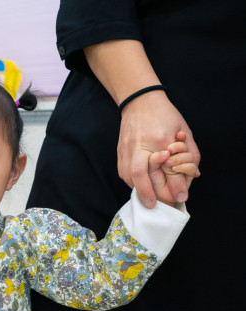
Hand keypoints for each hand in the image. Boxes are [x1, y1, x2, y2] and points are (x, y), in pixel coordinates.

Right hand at [118, 91, 200, 207]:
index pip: (167, 169)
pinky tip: (140, 187)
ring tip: (149, 200)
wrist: (140, 101)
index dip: (174, 186)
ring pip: (129, 177)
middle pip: (141, 176)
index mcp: (161, 140)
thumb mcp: (184, 131)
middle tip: (156, 206)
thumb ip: (190, 154)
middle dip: (149, 194)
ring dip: (139, 191)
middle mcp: (141, 146)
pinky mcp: (120, 152)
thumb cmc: (165, 115)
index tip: (181, 198)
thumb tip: (194, 175)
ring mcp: (127, 149)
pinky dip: (132, 183)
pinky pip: (124, 173)